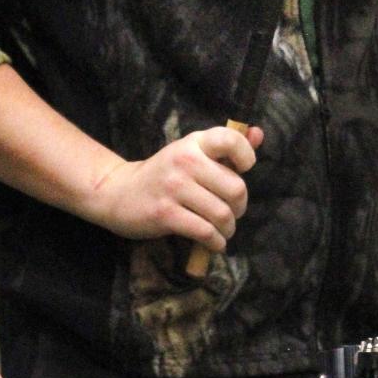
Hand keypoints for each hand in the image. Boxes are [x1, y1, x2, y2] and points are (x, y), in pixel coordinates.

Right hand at [85, 124, 261, 247]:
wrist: (118, 193)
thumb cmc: (163, 175)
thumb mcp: (190, 153)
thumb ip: (225, 147)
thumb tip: (259, 134)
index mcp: (193, 143)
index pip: (230, 140)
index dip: (246, 157)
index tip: (242, 170)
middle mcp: (185, 160)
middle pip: (235, 188)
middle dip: (240, 208)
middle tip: (231, 213)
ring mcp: (174, 187)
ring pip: (222, 214)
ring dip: (228, 229)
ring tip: (222, 230)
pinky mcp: (165, 213)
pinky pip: (204, 232)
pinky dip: (215, 243)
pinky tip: (214, 243)